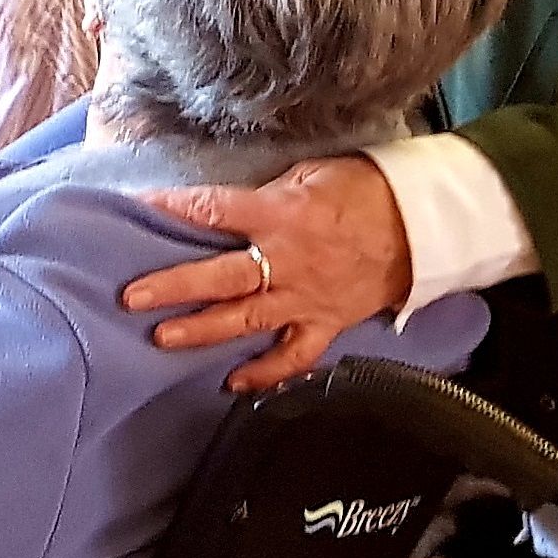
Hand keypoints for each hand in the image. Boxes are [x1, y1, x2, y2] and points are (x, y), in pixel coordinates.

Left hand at [121, 155, 413, 391]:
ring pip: (246, 318)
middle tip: (132, 297)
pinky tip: (233, 383)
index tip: (138, 207)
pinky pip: (293, 355)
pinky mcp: (326, 322)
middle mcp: (287, 260)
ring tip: (163, 337)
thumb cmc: (365, 190)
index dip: (174, 207)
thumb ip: (269, 194)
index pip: (215, 210)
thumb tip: (231, 207)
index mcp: (281, 215)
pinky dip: (265, 373)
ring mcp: (305, 297)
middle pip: (221, 276)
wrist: (424, 224)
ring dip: (203, 330)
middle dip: (174, 286)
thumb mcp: (312, 174)